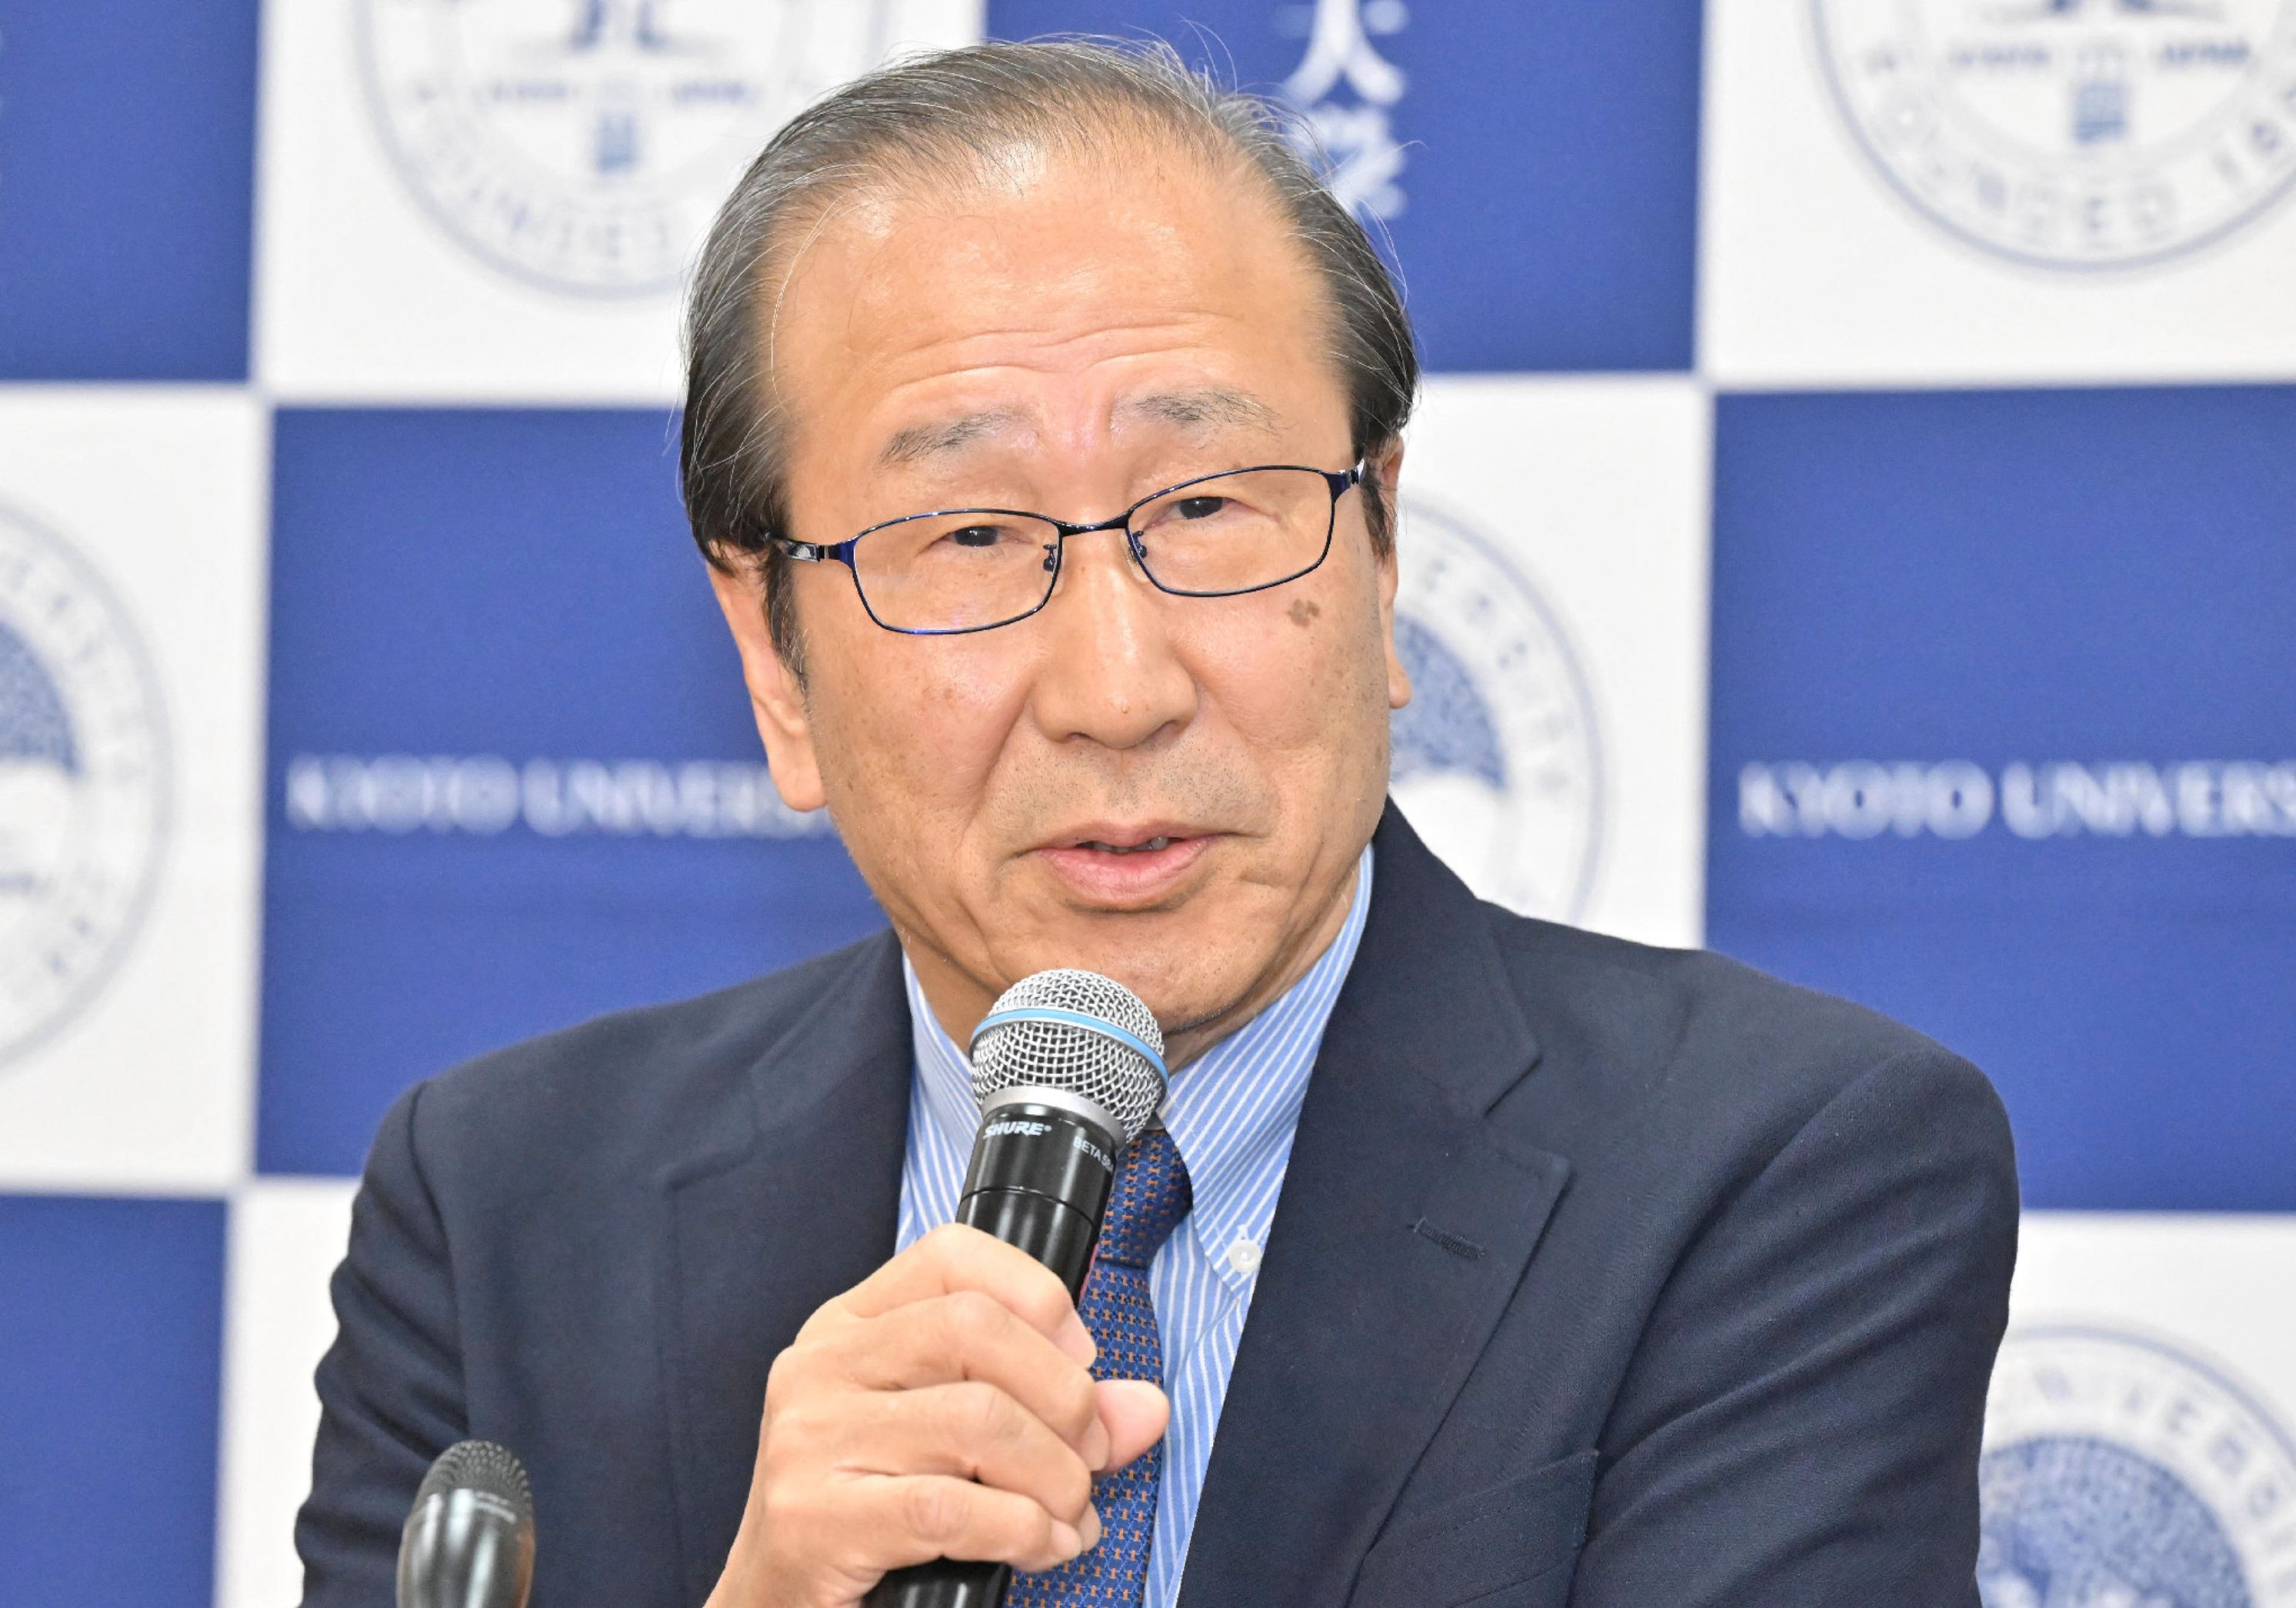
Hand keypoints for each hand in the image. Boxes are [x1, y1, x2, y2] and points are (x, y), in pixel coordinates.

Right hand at [706, 1223, 1170, 1607]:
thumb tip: (1147, 1407)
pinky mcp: (814, 1515)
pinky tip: (1041, 1548)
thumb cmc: (872, 1510)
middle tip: (1093, 1455)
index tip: (1083, 1355)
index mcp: (850, 1326)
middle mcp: (820, 1365)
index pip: (951, 1255)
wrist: (777, 1605)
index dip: (1037, 1293)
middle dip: (1064, 1395)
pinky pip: (949, 1508)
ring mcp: (810, 1437)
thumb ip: (1052, 1411)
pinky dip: (1021, 1531)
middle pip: (975, 1329)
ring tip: (1070, 1514)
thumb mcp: (955, 1440)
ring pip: (976, 1420)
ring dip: (1055, 1477)